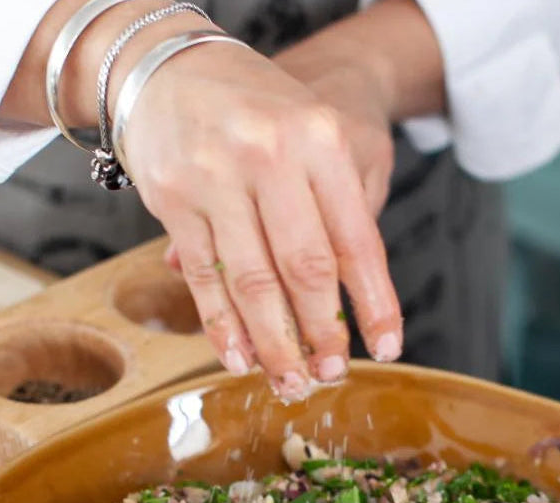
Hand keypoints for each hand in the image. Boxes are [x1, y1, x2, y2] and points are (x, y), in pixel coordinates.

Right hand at [123, 39, 402, 399]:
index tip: (386, 349)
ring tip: (291, 383)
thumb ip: (342, 211)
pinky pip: (203, 278)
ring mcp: (215, 177)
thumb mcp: (322, 139)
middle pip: (304, 269)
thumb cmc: (265, 111)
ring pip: (251, 282)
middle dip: (322, 334)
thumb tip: (351, 300)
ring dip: (273, 345)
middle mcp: (268, 155)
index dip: (374, 304)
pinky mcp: (173, 199)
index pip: (356, 241)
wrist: (175, 63)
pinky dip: (222, 327)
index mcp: (320, 140)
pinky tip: (240, 359)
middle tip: (332, 375)